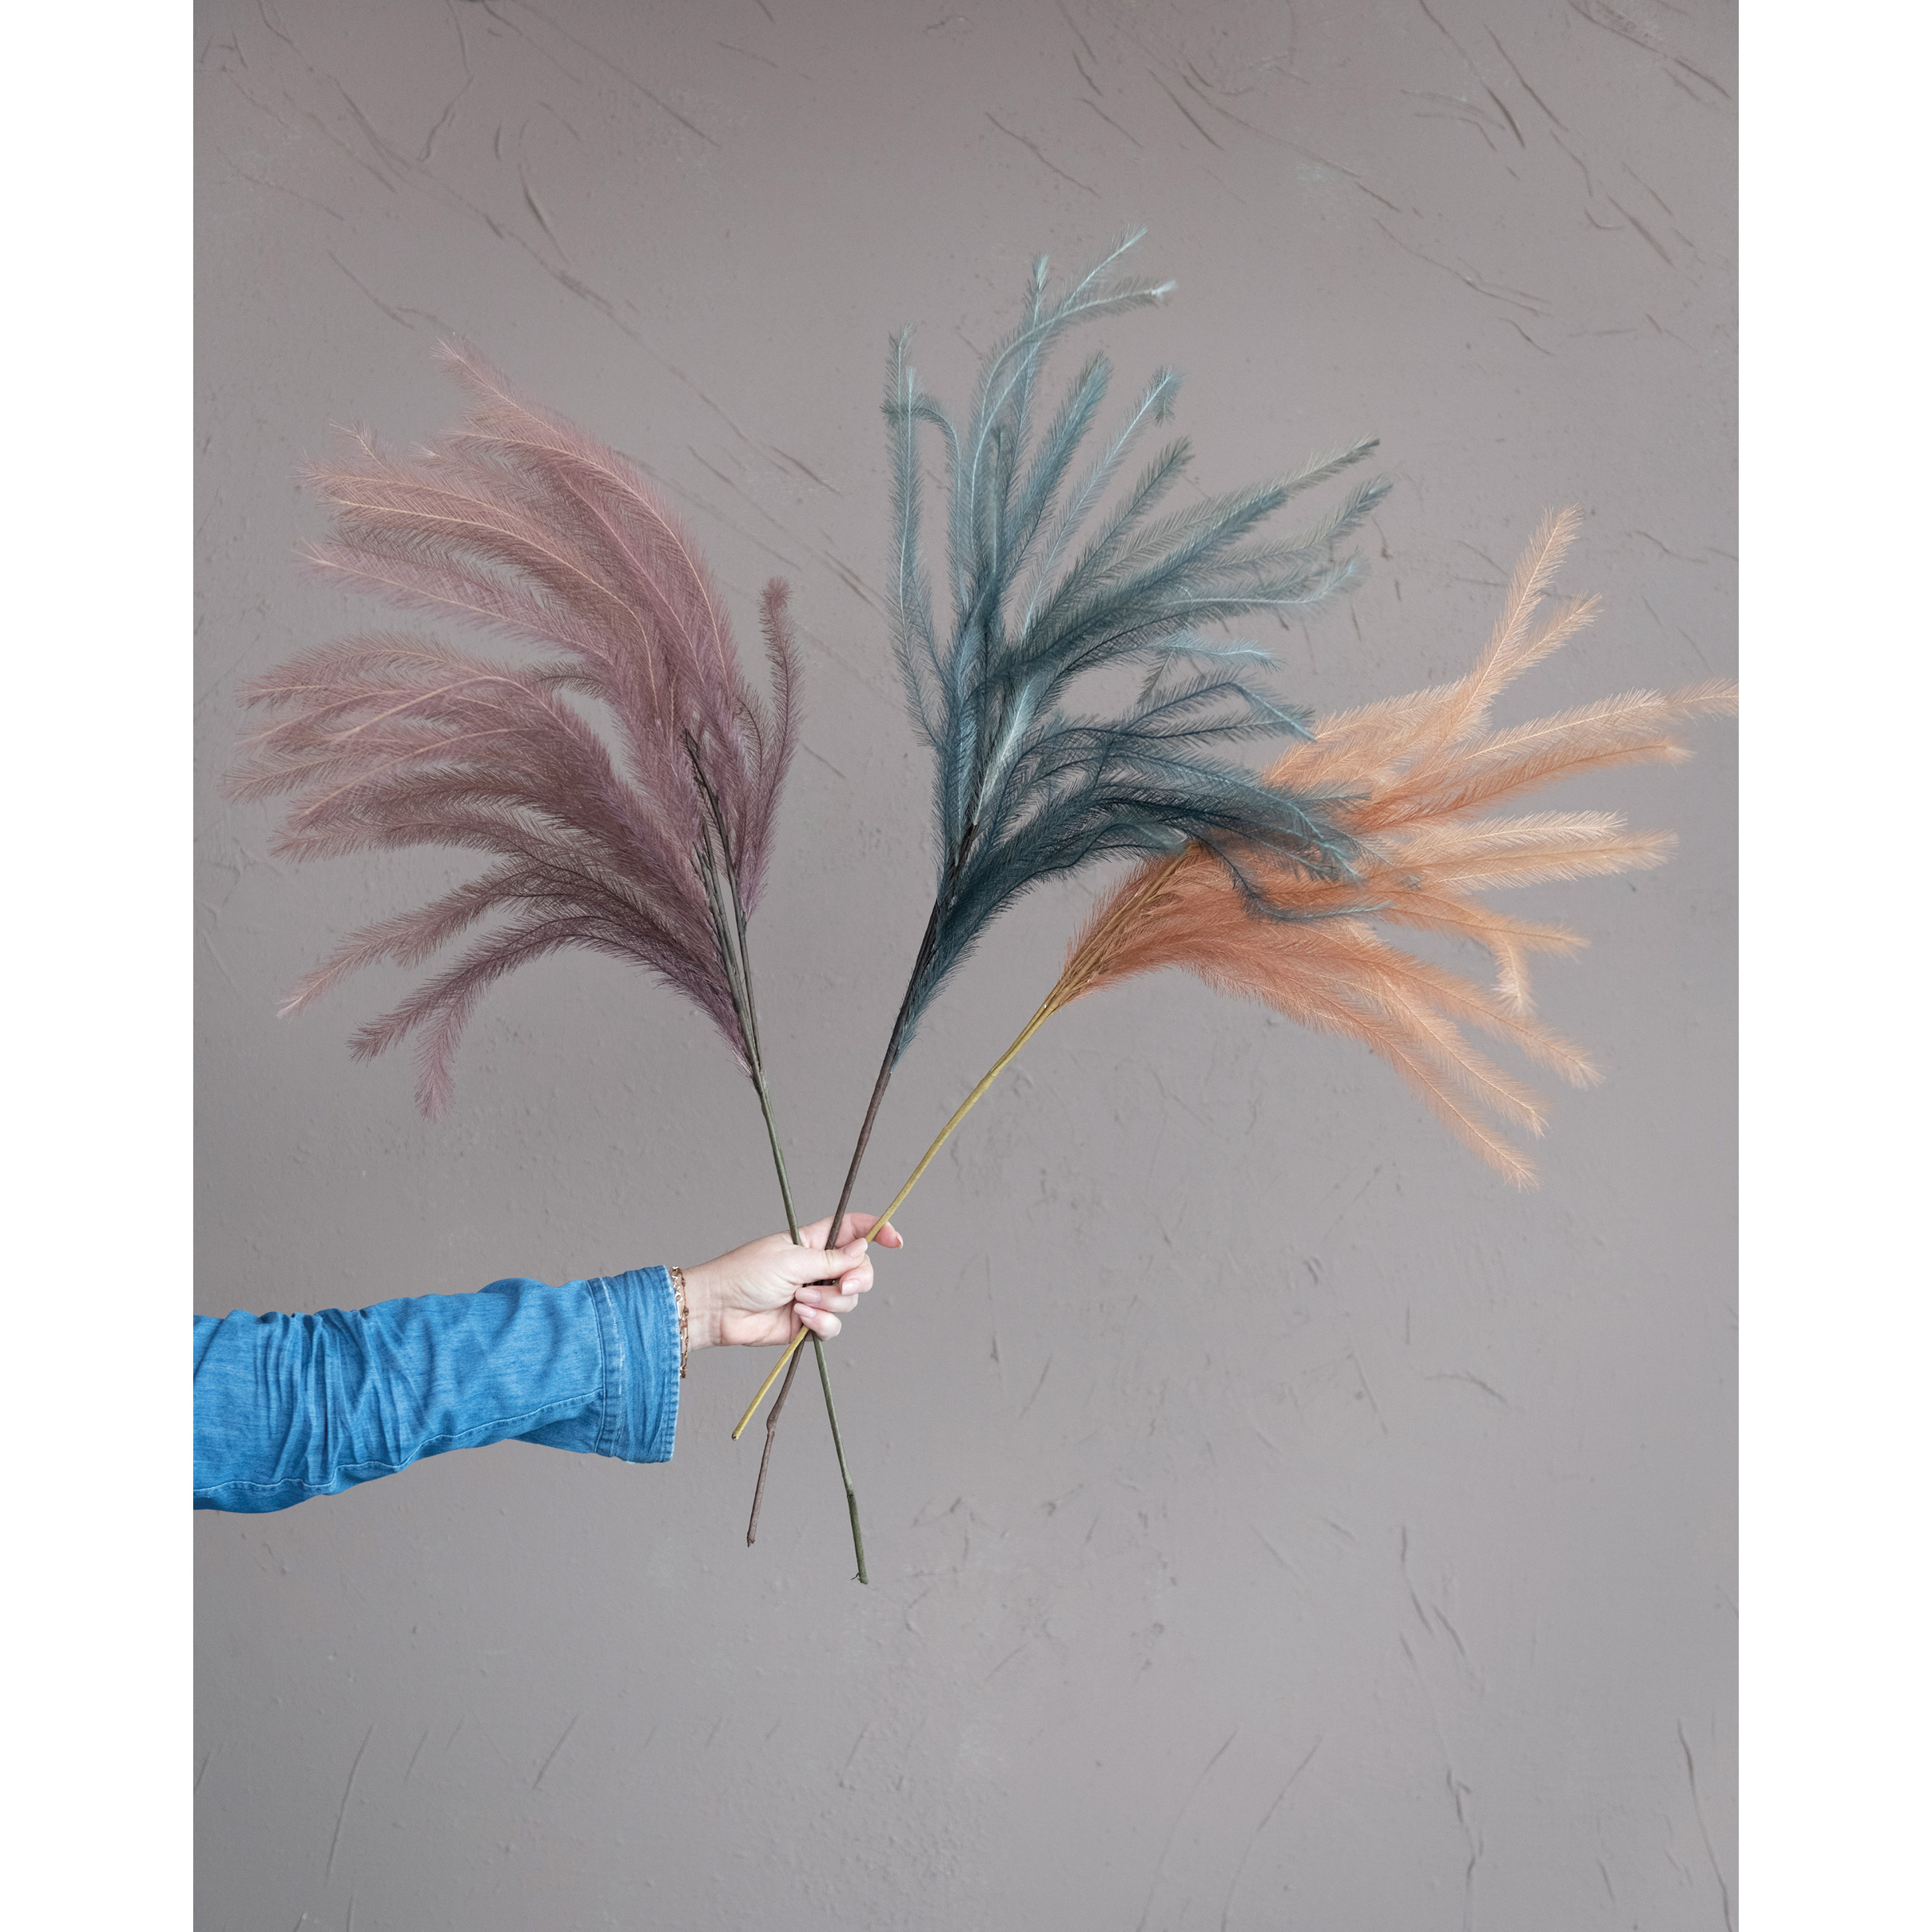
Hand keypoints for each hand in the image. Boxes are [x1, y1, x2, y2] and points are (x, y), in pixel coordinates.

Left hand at [679, 1213, 902, 1351]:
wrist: (719, 1310)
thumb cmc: (747, 1274)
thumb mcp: (793, 1259)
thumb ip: (832, 1259)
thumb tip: (864, 1248)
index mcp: (814, 1241)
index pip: (854, 1229)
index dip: (878, 1231)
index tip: (896, 1241)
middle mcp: (818, 1267)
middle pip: (860, 1270)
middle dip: (857, 1279)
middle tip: (841, 1285)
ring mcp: (814, 1295)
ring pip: (848, 1301)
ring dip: (828, 1302)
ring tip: (799, 1302)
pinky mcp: (808, 1322)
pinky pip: (833, 1325)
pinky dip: (821, 1323)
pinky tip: (800, 1319)